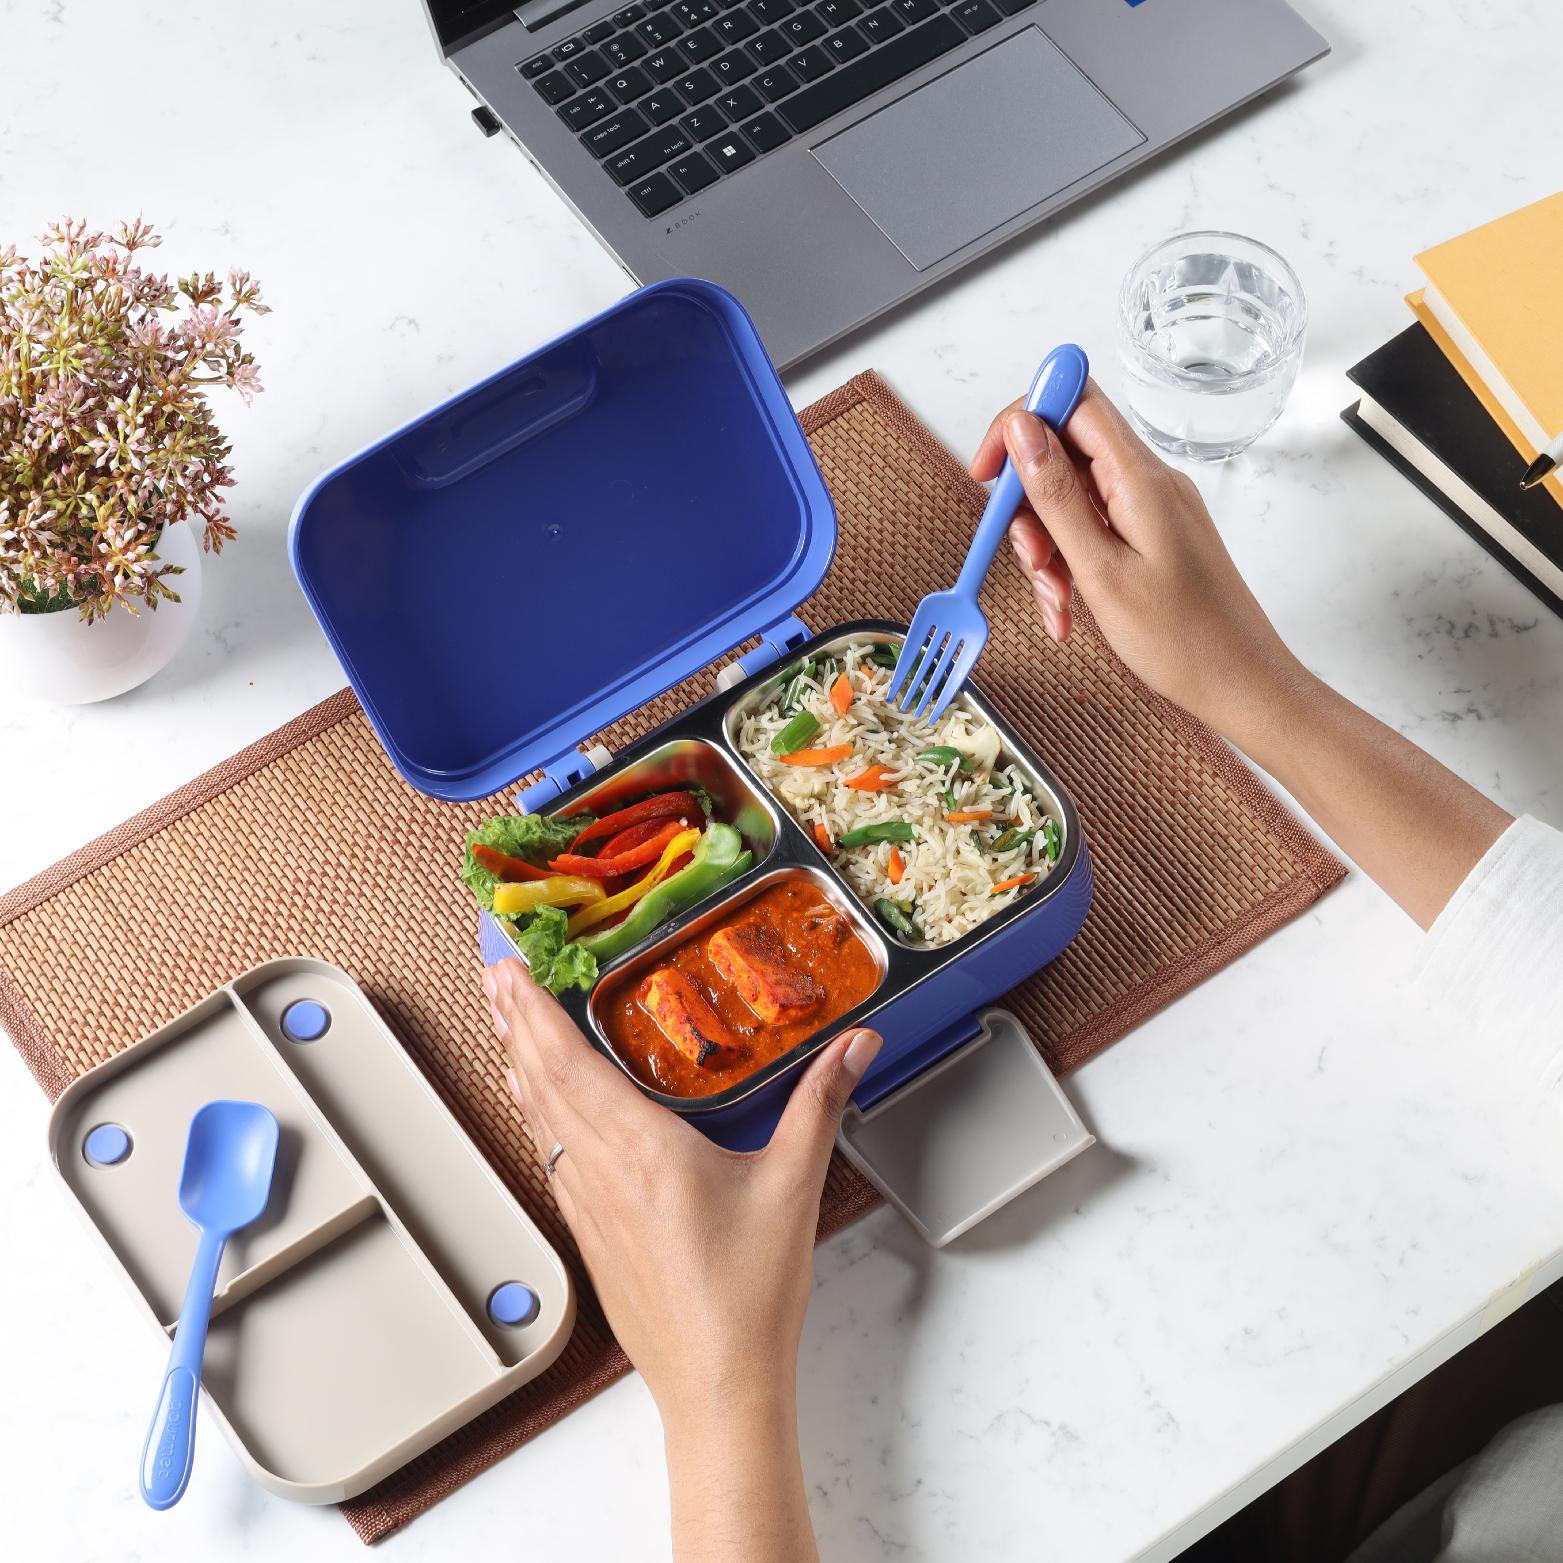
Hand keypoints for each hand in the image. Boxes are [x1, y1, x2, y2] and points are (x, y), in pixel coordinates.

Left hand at [482, 956, 880, 1433]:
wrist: (719, 1386)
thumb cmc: (749, 1296)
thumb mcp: (793, 1185)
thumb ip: (820, 1103)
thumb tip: (854, 1044)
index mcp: (644, 1151)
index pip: (571, 1065)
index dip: (535, 1014)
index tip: (513, 971)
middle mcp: (603, 1173)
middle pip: (543, 1084)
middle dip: (516, 1025)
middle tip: (497, 975)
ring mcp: (590, 1207)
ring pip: (540, 1120)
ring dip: (520, 1065)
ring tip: (505, 1025)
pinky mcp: (591, 1235)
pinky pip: (552, 1158)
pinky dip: (537, 1116)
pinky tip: (538, 1110)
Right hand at [971, 379, 1305, 741]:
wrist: (1240, 682)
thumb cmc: (1181, 639)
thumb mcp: (1101, 569)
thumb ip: (1056, 496)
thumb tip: (1022, 428)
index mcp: (1140, 479)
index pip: (1072, 400)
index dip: (1020, 422)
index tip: (988, 472)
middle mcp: (1147, 481)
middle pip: (1063, 454)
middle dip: (1028, 507)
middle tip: (1031, 561)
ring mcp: (1149, 507)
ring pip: (1069, 498)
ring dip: (1045, 547)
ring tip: (1055, 601)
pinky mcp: (1150, 534)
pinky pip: (1091, 530)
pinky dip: (1068, 564)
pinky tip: (1068, 608)